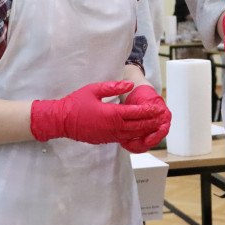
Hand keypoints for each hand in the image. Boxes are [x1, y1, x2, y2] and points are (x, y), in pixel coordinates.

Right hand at [30, 81, 166, 144]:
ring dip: (145, 130)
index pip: (136, 113)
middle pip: (138, 126)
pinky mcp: (106, 140)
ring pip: (133, 134)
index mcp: (112, 114)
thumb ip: (113, 87)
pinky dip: (135, 136)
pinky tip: (140, 132)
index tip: (159, 107)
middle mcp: (113, 127)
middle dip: (152, 121)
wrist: (61, 121)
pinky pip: (125, 139)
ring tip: (156, 125)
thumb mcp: (93, 89)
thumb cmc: (76, 103)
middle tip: (162, 117)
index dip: (149, 110)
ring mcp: (110, 136)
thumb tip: (130, 85)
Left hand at [119, 85, 171, 152]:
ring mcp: (152, 131)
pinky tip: (123, 143)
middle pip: (154, 141)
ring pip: (146, 145)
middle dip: (141, 144)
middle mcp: (160, 126)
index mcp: (164, 117)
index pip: (163, 130)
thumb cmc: (143, 94)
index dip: (155, 137)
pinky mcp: (143, 135)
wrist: (138, 94)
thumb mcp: (146, 99)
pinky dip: (132, 145)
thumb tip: (149, 111)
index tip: (147, 140)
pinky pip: (139, 145)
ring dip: (135, 146)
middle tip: (130, 144)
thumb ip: (148, 108)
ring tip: (124, 143)